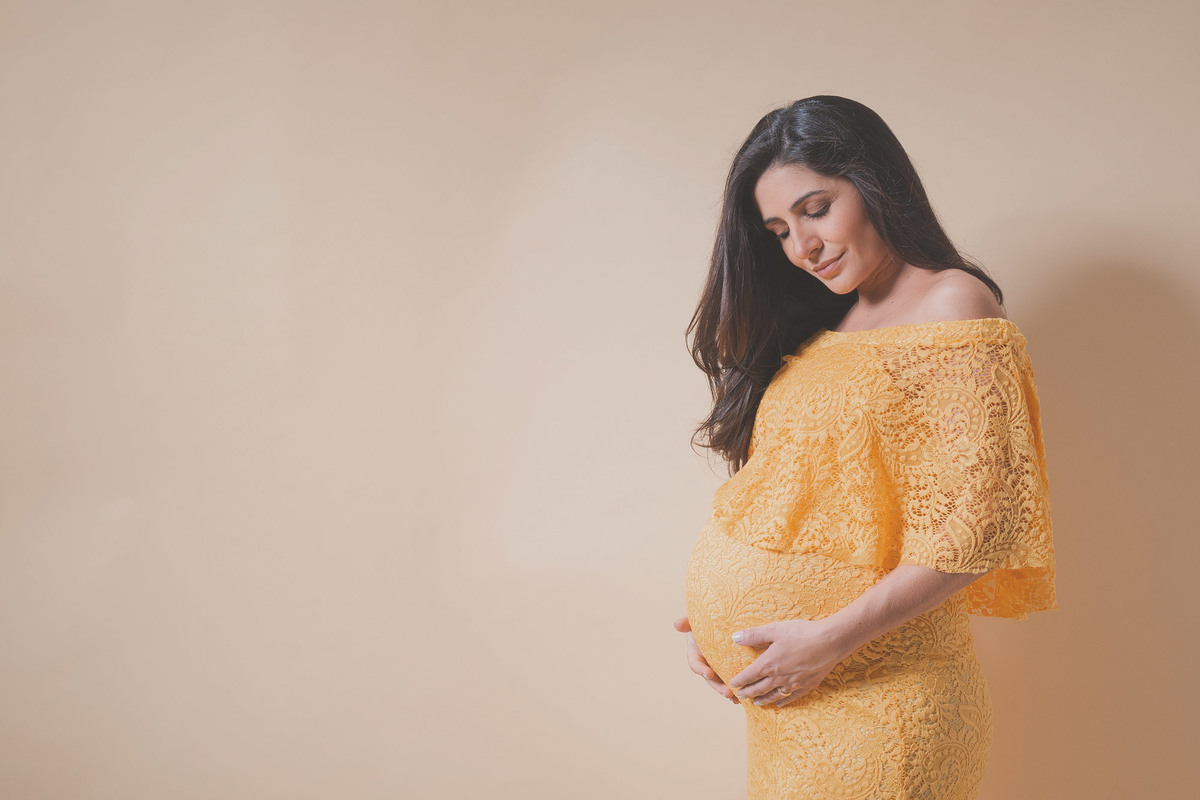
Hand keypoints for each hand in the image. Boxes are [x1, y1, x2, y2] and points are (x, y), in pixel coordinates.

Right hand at [673, 616, 740, 704]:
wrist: (720, 620)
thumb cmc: (705, 620)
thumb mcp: (696, 621)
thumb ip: (687, 622)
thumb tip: (676, 624)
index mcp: (696, 654)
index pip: (695, 664)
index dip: (701, 670)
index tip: (708, 673)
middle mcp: (706, 663)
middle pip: (710, 679)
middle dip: (718, 686)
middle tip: (727, 693)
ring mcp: (718, 668)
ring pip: (722, 682)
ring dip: (728, 692)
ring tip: (737, 699)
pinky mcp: (730, 668)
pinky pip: (733, 679)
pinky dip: (738, 688)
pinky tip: (747, 695)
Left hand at [726, 618, 848, 707]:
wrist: (830, 642)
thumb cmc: (801, 633)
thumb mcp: (774, 630)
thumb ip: (754, 635)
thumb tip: (734, 637)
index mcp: (768, 664)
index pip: (748, 676)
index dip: (739, 681)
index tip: (732, 684)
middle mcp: (779, 677)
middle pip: (759, 688)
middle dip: (748, 693)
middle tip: (740, 696)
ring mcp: (793, 683)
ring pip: (773, 695)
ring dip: (763, 700)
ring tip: (755, 703)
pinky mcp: (807, 685)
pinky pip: (791, 697)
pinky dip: (783, 701)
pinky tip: (779, 703)